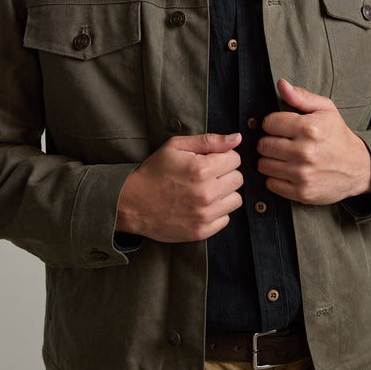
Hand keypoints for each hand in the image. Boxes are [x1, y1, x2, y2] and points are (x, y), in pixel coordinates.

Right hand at [116, 133, 242, 241]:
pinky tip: (200, 206)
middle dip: (225, 174)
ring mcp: (205, 215)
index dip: (223, 157)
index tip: (209, 161)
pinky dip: (217, 212)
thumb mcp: (176, 147)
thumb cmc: (154, 171)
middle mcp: (206, 193)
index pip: (235, 159)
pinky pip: (226, 219)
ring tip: (204, 191)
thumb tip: (237, 138)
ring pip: (236, 200)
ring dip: (224, 194)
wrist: (132, 203)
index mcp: (201, 169)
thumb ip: (209, 141)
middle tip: (206, 176)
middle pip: (238, 179)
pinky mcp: (202, 231)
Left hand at [257, 80, 370, 204]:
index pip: (269, 123)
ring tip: (283, 157)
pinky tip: (286, 171)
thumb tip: (281, 84)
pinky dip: (275, 178)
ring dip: (270, 160)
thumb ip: (301, 96)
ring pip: (263, 165)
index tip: (280, 127)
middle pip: (264, 145)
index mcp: (310, 128)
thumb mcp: (326, 110)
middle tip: (281, 143)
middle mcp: (305, 152)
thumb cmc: (338, 136)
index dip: (273, 123)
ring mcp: (303, 174)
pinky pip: (271, 184)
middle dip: (269, 142)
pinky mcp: (302, 192)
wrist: (359, 168)